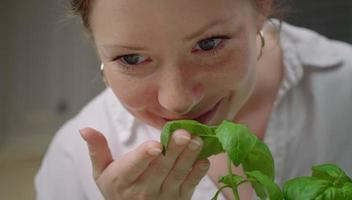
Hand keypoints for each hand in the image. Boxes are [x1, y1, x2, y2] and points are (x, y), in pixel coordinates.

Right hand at [80, 128, 209, 199]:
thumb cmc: (117, 188)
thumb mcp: (101, 171)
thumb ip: (97, 150)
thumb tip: (84, 128)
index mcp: (121, 181)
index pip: (132, 168)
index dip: (143, 157)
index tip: (154, 145)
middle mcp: (142, 192)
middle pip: (159, 169)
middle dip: (172, 150)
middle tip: (183, 133)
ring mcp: (163, 196)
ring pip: (177, 175)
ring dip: (188, 157)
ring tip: (196, 140)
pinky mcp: (179, 199)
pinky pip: (190, 186)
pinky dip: (198, 173)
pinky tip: (203, 159)